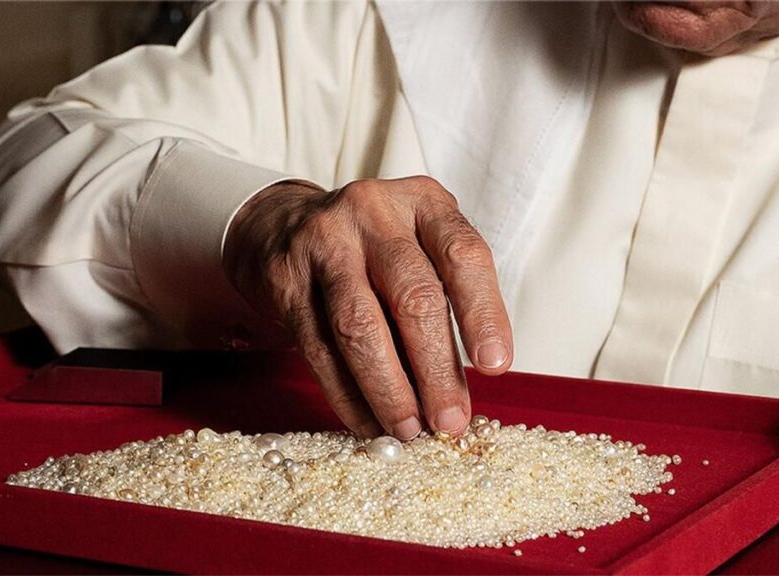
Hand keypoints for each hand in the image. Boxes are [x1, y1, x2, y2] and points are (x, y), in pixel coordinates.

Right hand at [223, 176, 512, 439]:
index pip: (464, 256)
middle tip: (449, 421)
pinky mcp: (285, 279)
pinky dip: (347, 395)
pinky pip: (319, 348)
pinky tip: (368, 422)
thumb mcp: (421, 247)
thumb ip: (447, 301)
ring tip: (408, 430)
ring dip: (388, 390)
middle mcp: (373, 213)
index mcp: (424, 203)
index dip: (483, 314)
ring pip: (360, 327)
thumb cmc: (376, 247)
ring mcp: (324, 243)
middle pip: (413, 296)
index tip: (495, 366)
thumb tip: (459, 390)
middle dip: (435, 370)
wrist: (284, 225)